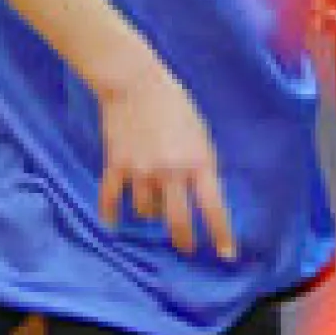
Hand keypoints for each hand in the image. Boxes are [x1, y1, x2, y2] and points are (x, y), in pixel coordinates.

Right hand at [96, 54, 236, 261]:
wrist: (134, 79)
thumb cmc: (173, 102)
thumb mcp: (200, 132)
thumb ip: (202, 163)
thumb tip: (200, 194)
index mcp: (197, 161)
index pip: (213, 208)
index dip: (221, 235)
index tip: (226, 255)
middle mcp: (170, 172)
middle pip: (178, 222)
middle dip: (184, 240)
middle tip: (186, 247)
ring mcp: (141, 170)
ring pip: (146, 211)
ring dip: (151, 212)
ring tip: (154, 205)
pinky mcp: (117, 164)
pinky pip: (111, 198)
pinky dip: (110, 213)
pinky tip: (111, 223)